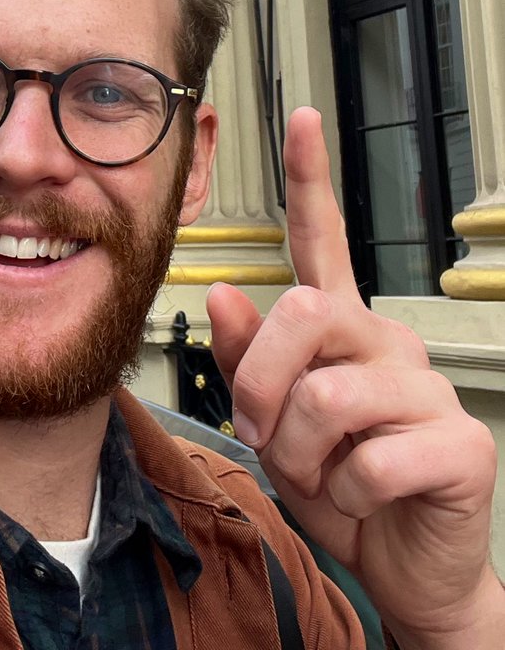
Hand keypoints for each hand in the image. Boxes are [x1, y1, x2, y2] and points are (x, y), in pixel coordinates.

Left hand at [207, 107, 501, 647]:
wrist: (397, 566)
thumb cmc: (334, 480)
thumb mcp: (271, 420)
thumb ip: (248, 359)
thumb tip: (225, 292)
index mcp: (341, 327)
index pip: (325, 239)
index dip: (312, 177)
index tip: (301, 118)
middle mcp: (387, 340)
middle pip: (301, 315)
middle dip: (262, 385)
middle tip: (266, 433)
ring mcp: (428, 388)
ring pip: (327, 397)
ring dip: (301, 454)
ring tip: (322, 472)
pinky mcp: (459, 443)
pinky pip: (369, 460)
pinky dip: (345, 493)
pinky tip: (367, 496)